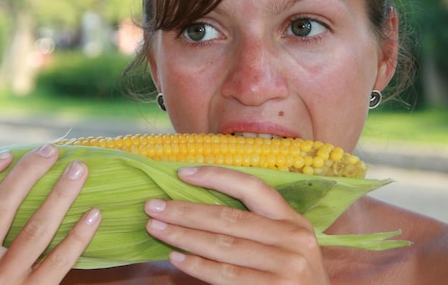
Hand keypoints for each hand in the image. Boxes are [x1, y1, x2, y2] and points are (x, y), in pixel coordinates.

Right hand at [0, 144, 101, 283]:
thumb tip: (25, 174)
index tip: (9, 153)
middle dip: (28, 172)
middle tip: (53, 150)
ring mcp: (3, 284)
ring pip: (34, 230)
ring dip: (60, 195)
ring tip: (79, 170)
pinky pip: (59, 262)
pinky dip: (79, 236)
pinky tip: (95, 214)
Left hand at [144, 166, 330, 284]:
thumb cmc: (291, 279)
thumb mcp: (284, 245)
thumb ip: (255, 227)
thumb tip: (198, 207)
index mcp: (294, 220)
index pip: (252, 187)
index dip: (216, 177)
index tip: (182, 173)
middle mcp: (293, 239)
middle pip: (229, 217)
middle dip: (186, 210)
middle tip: (153, 205)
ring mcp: (287, 267)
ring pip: (223, 245)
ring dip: (183, 236)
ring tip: (156, 228)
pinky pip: (226, 275)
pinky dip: (197, 266)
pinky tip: (176, 257)